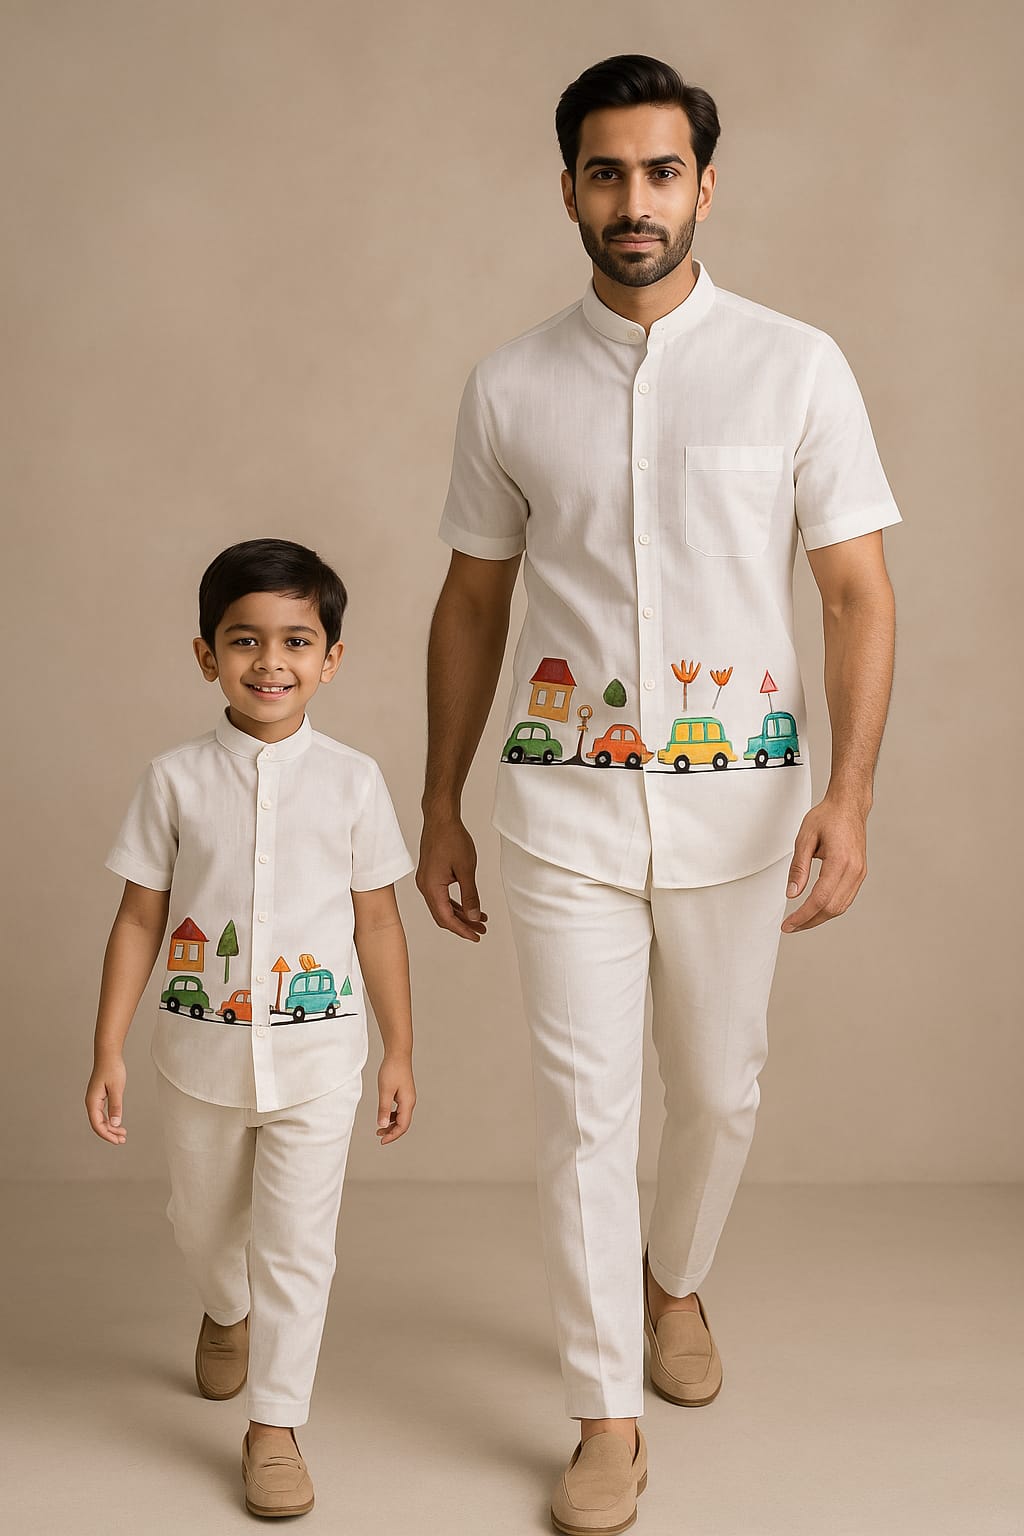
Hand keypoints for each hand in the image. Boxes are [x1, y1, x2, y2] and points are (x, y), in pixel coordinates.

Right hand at [85, 1056, 126, 1143]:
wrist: (108, 1055)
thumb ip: (116, 1106)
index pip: (97, 1124)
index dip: (107, 1135)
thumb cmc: (112, 1069)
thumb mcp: (117, 1088)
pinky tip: (118, 1122)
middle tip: (123, 1140)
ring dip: (111, 1127)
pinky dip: (110, 1119)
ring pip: (101, 1119)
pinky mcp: (99, 1096)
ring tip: (123, 1134)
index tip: (117, 1141)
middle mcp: (91, 1102)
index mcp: (93, 1101)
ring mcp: (94, 1099)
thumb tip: (115, 1123)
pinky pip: (102, 1113)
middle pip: (98, 1124)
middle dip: (110, 1133)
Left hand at [376, 1054, 415, 1144]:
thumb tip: (382, 1125)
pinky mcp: (404, 1093)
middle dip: (392, 1132)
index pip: (402, 1126)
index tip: (382, 1141)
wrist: (398, 1054)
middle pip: (403, 1123)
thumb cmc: (392, 1070)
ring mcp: (408, 1098)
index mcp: (407, 1103)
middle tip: (379, 1136)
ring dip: (391, 1124)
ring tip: (380, 1128)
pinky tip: (384, 1115)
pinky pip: (400, 1110)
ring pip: (401, 1117)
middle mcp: (410, 1102)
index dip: (393, 1135)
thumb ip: (384, 1109)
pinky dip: (392, 1116)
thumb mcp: (385, 1091)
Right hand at [416, 814, 488, 941]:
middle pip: (443, 915)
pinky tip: (469, 906)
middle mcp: (425, 887)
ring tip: (479, 919)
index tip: (476, 936)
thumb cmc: (452, 839)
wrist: (441, 819)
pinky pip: (441, 896)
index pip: (446, 918)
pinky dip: (455, 903)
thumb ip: (470, 895)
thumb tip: (473, 916)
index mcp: (431, 887)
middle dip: (462, 925)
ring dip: (460, 914)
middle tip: (481, 930)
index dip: (462, 930)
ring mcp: (426, 881)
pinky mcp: (430, 876)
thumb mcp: (466, 869)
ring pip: (442, 906)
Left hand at [782, 796, 868, 933]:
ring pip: (841, 907)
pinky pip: (846, 899)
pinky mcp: (860, 874)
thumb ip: (798, 868)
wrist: (849, 806)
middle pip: (832, 908)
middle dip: (809, 921)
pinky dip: (830, 908)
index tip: (788, 924)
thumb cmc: (827, 817)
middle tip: (790, 927)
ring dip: (820, 918)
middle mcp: (854, 870)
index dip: (803, 915)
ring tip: (800, 921)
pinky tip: (815, 910)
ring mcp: (860, 873)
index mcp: (840, 861)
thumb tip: (792, 894)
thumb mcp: (804, 838)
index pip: (820, 899)